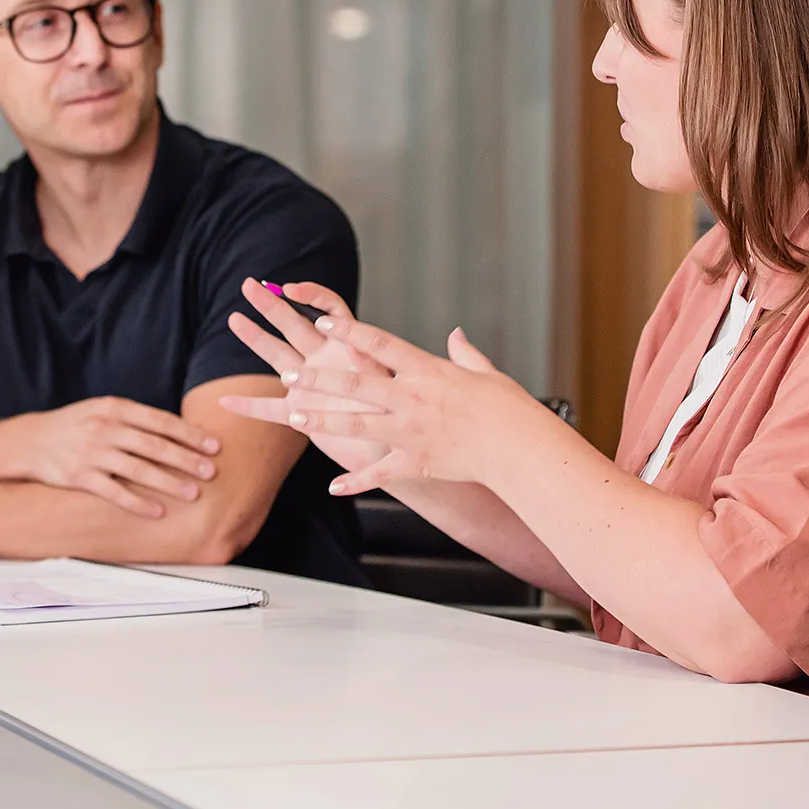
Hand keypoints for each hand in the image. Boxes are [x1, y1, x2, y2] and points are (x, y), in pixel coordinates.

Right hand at [7, 395, 220, 518]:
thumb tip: (178, 431)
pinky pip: (113, 492)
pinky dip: (137, 502)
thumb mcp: (103, 410)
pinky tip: (157, 511)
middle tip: (211, 472)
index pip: (160, 421)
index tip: (214, 445)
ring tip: (192, 494)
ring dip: (168, 482)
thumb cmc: (75, 426)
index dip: (189, 434)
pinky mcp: (79, 476)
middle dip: (186, 459)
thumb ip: (135, 419)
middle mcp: (105, 428)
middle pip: (154, 445)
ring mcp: (91, 453)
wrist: (29, 441)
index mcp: (115, 408)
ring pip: (138, 469)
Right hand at [223, 278, 390, 473]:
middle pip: (293, 324)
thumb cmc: (400, 417)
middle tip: (248, 285)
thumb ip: (370, 367)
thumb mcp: (387, 387)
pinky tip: (225, 402)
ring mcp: (309, 385)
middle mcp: (325, 359)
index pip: (329, 309)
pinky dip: (249, 407)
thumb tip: (359, 347)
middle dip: (270, 305)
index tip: (290, 288)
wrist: (393, 449)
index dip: (310, 295)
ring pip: (277, 357)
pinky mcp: (301, 414)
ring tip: (234, 319)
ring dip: (255, 339)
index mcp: (349, 346)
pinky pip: (270, 410)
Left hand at [226, 304, 540, 494]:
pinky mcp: (416, 461)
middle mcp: (412, 398)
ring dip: (324, 421)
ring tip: (295, 416)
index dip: (350, 332)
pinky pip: (380, 474)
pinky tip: (333, 486)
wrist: (518, 446)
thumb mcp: (485, 372)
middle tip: (290, 374)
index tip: (323, 322)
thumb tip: (455, 335)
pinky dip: (356, 482)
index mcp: (427, 371)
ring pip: (358, 424)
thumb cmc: (507, 407)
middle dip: (320, 379)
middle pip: (357, 385)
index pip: (381, 345)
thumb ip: (464, 353)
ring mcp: (411, 431)